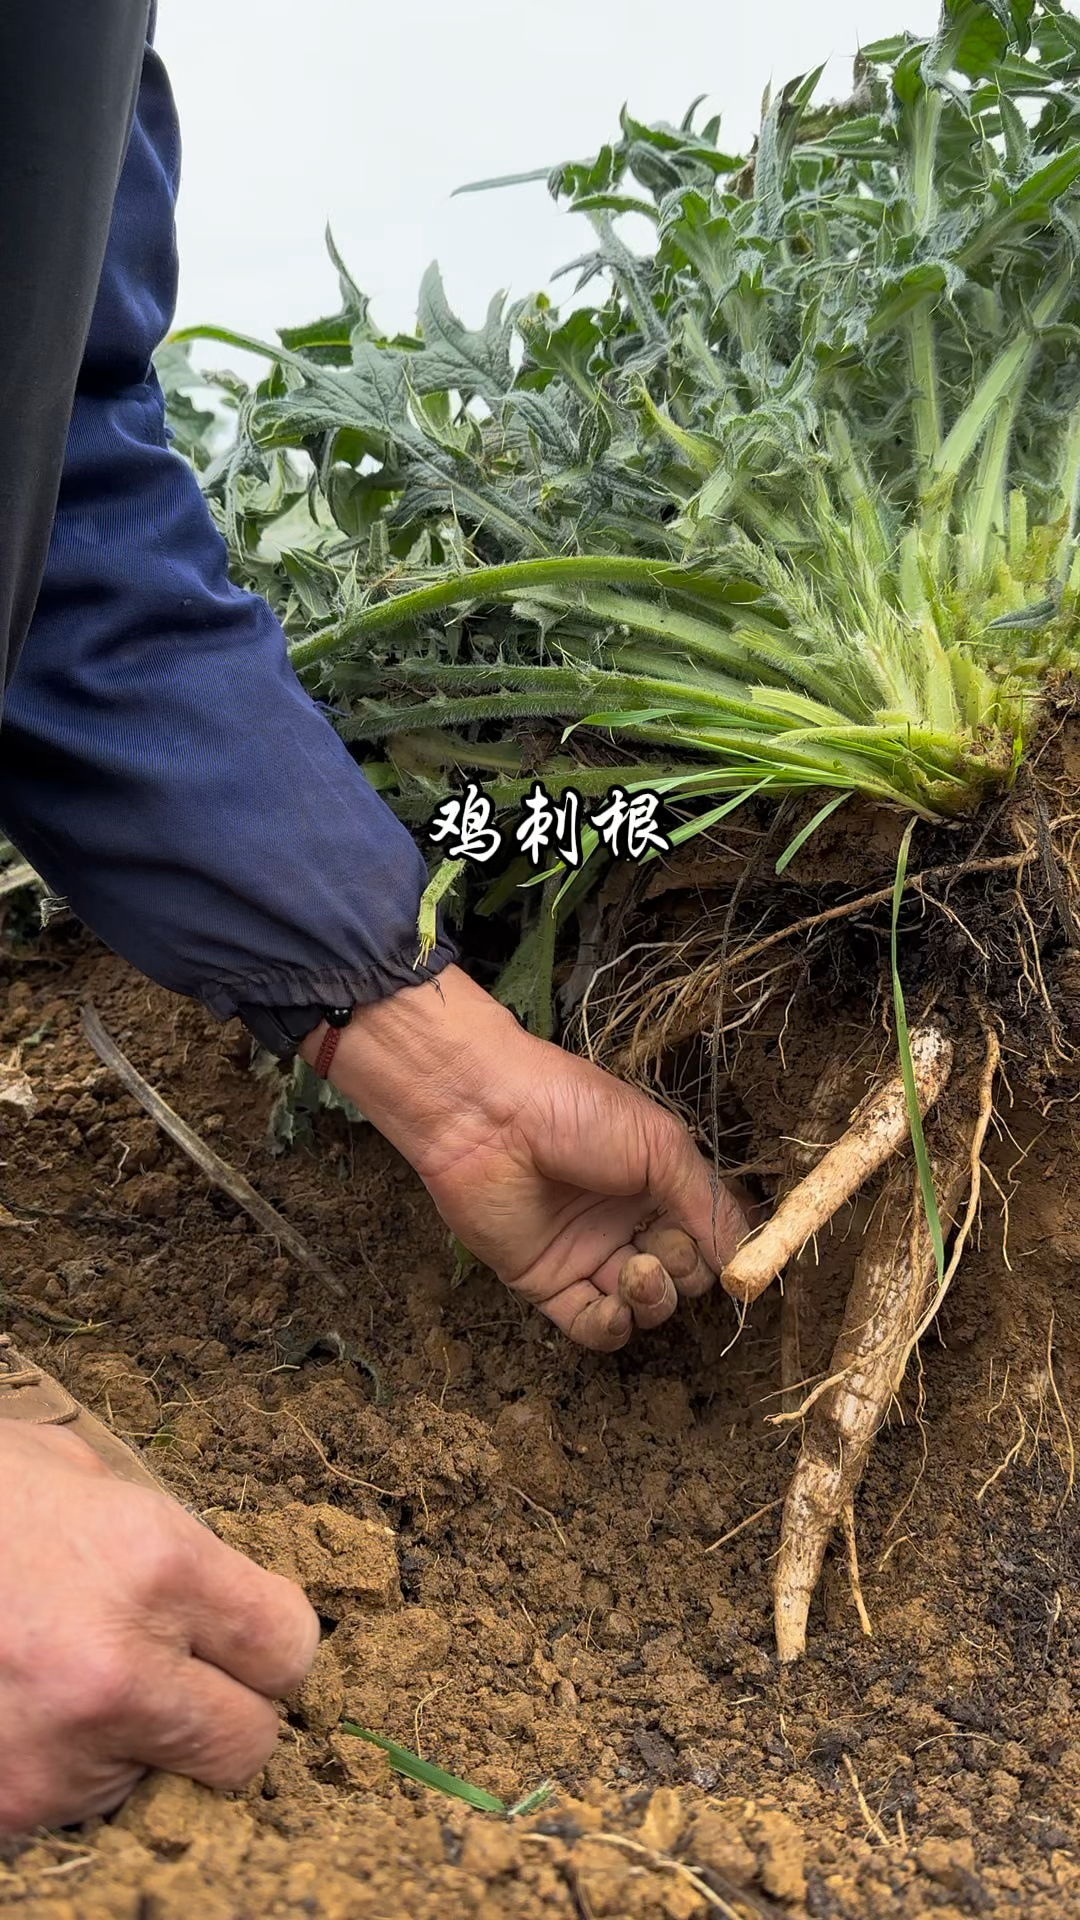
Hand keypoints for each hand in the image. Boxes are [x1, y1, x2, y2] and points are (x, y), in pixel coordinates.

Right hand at [0, 1424, 318, 1834]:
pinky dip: (64, 1770)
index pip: (290, 1648)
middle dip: (226, 1712)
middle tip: (180, 1678)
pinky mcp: (8, 1811)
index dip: (273, 1644)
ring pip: (160, 1781)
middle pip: (248, 1743)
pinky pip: (79, 1807)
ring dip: (134, 1744)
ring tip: (66, 1677)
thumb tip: (221, 1587)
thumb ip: (162, 1533)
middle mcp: (119, 1670)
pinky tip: (24, 1711)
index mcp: (156, 1565)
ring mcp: (59, 1755)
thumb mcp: (77, 1473)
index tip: (250, 1637)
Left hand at [305, 966, 748, 1350]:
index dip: (727, 1251)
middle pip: (684, 1274)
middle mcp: (629, 1219)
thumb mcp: (659, 1146)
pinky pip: (594, 1326)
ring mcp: (589, 1253)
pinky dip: (612, 1326)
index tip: (737, 1262)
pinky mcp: (547, 1283)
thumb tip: (747, 1259)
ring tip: (637, 1270)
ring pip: (645, 1305)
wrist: (485, 1116)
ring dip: (653, 1300)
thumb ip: (708, 1205)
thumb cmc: (576, 1112)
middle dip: (687, 1270)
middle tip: (663, 1243)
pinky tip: (615, 1304)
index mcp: (660, 1180)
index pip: (712, 1232)